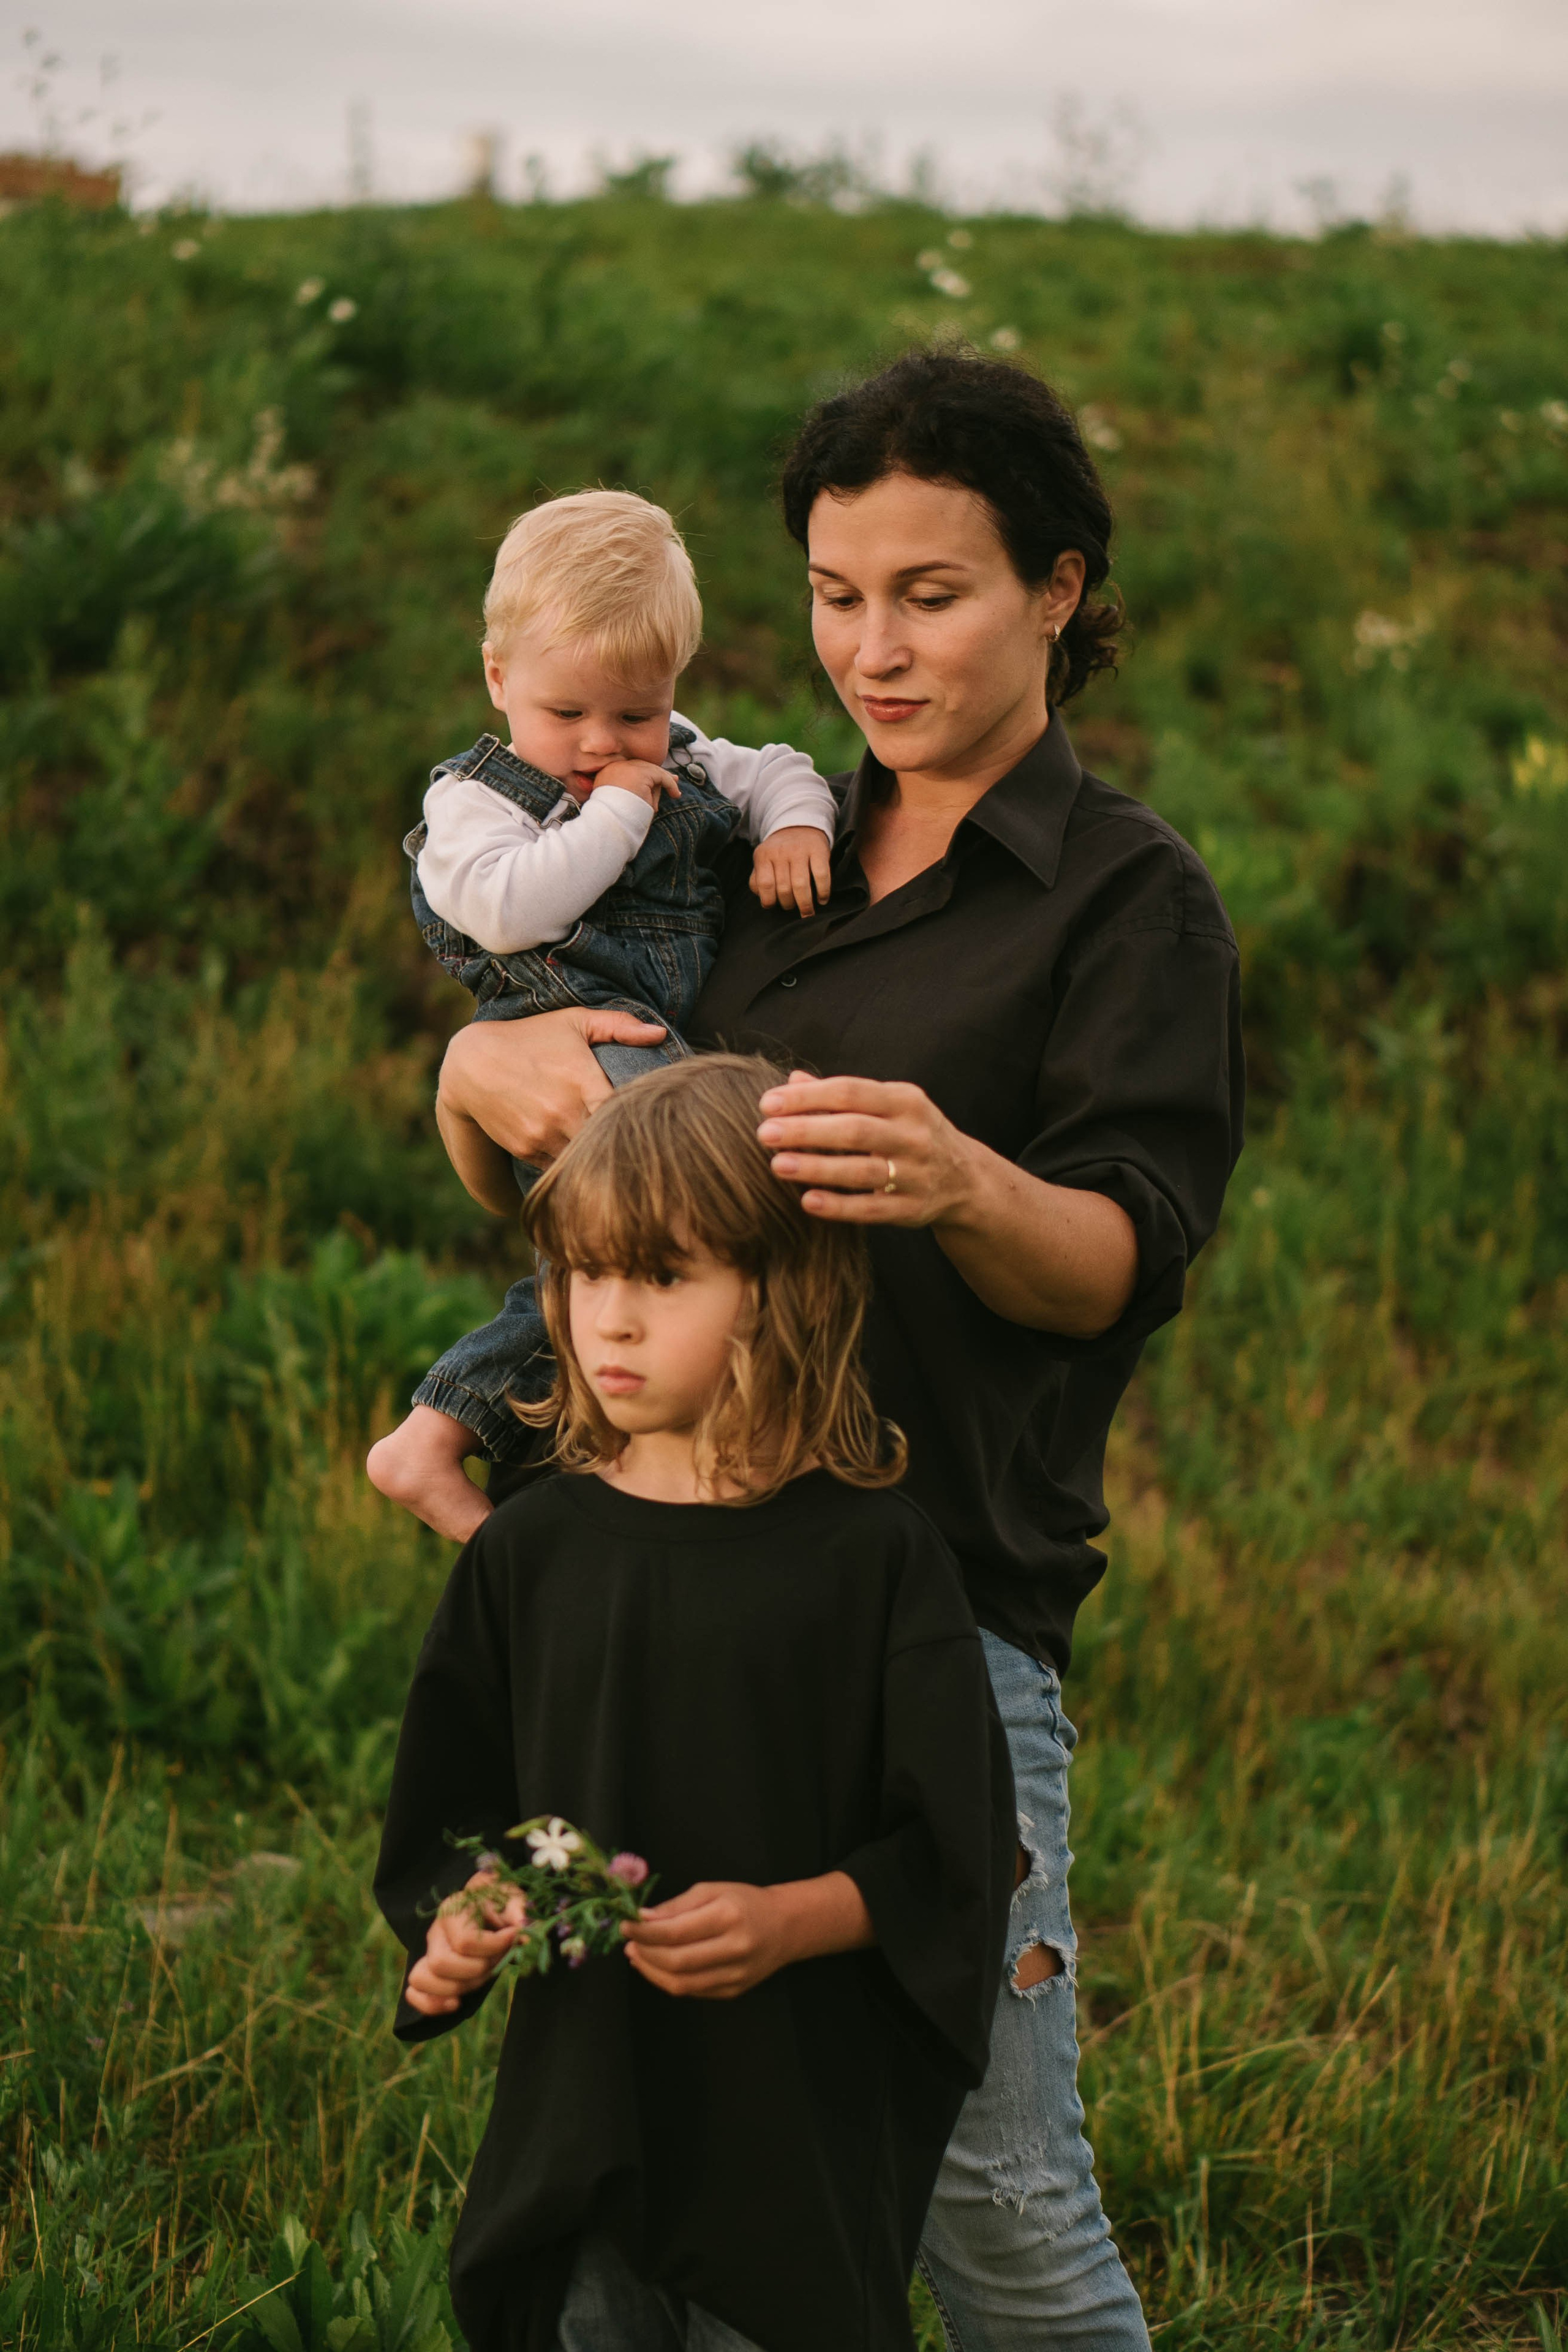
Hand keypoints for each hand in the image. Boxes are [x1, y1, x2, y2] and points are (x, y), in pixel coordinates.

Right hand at [404, 1870, 526, 2016]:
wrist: (488, 1908)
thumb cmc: (500, 1903)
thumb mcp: (512, 1898)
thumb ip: (519, 1910)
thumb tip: (524, 1927)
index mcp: (453, 1910)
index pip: (464, 1942)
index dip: (494, 1947)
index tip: (514, 1938)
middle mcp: (435, 1931)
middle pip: (441, 1963)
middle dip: (476, 1970)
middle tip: (497, 1960)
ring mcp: (427, 1952)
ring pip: (422, 1978)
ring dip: (457, 1987)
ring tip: (481, 1977)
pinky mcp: (426, 1971)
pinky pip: (413, 1993)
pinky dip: (431, 2005)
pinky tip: (456, 2004)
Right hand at [437, 1007, 668, 1187]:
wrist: (473, 1062)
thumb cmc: (531, 1037)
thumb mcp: (573, 1022)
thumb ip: (619, 1025)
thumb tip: (659, 1034)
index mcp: (584, 1082)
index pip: (626, 1114)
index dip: (639, 1119)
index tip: (650, 1119)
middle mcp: (564, 1113)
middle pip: (608, 1143)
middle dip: (622, 1144)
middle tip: (639, 1143)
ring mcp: (543, 1135)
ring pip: (584, 1160)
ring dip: (596, 1158)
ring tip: (612, 1152)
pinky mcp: (526, 1149)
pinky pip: (558, 1166)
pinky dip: (571, 1163)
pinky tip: (581, 1155)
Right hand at [590, 758, 680, 812]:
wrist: (608, 823)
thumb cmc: (614, 818)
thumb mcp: (622, 801)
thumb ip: (633, 790)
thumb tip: (654, 787)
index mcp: (608, 772)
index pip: (632, 768)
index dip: (647, 774)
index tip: (660, 781)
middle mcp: (616, 766)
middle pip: (643, 768)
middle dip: (659, 774)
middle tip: (674, 780)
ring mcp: (628, 768)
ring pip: (652, 773)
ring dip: (661, 786)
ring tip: (670, 797)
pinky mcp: (640, 774)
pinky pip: (660, 776)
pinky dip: (670, 785)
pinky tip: (676, 794)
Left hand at [621, 1870, 871, 1999]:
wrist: (784, 1927)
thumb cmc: (745, 1902)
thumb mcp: (712, 1890)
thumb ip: (677, 1906)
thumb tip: (642, 1919)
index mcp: (728, 1916)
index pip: (676, 1932)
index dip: (645, 1932)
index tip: (626, 1925)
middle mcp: (734, 1949)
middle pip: (676, 1961)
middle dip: (645, 1952)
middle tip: (629, 1942)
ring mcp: (735, 1975)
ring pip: (681, 1984)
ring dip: (651, 1971)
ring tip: (637, 1955)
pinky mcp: (732, 1991)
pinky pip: (692, 1991)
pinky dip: (668, 1981)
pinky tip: (657, 1967)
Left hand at [749, 826, 832, 918]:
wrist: (799, 824)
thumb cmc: (780, 851)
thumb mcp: (763, 859)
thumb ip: (757, 879)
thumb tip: (762, 899)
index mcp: (764, 855)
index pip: (765, 884)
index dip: (769, 900)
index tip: (773, 906)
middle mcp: (781, 852)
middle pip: (784, 888)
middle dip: (788, 904)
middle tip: (791, 907)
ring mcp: (801, 851)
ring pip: (801, 885)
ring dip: (805, 904)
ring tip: (807, 912)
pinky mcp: (819, 850)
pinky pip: (821, 876)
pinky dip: (823, 892)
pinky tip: (822, 900)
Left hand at [759, 1069, 1138, 1334]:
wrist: (966, 1180)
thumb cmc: (909, 1133)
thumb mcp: (887, 1106)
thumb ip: (840, 1095)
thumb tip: (790, 1080)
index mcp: (906, 1100)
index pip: (851, 1091)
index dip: (808, 1097)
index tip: (768, 1103)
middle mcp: (915, 1135)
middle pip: (855, 1129)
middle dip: (807, 1130)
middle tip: (764, 1133)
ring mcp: (917, 1174)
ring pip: (863, 1171)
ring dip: (818, 1168)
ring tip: (777, 1166)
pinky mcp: (914, 1211)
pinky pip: (873, 1210)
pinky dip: (840, 1206)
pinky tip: (808, 1201)